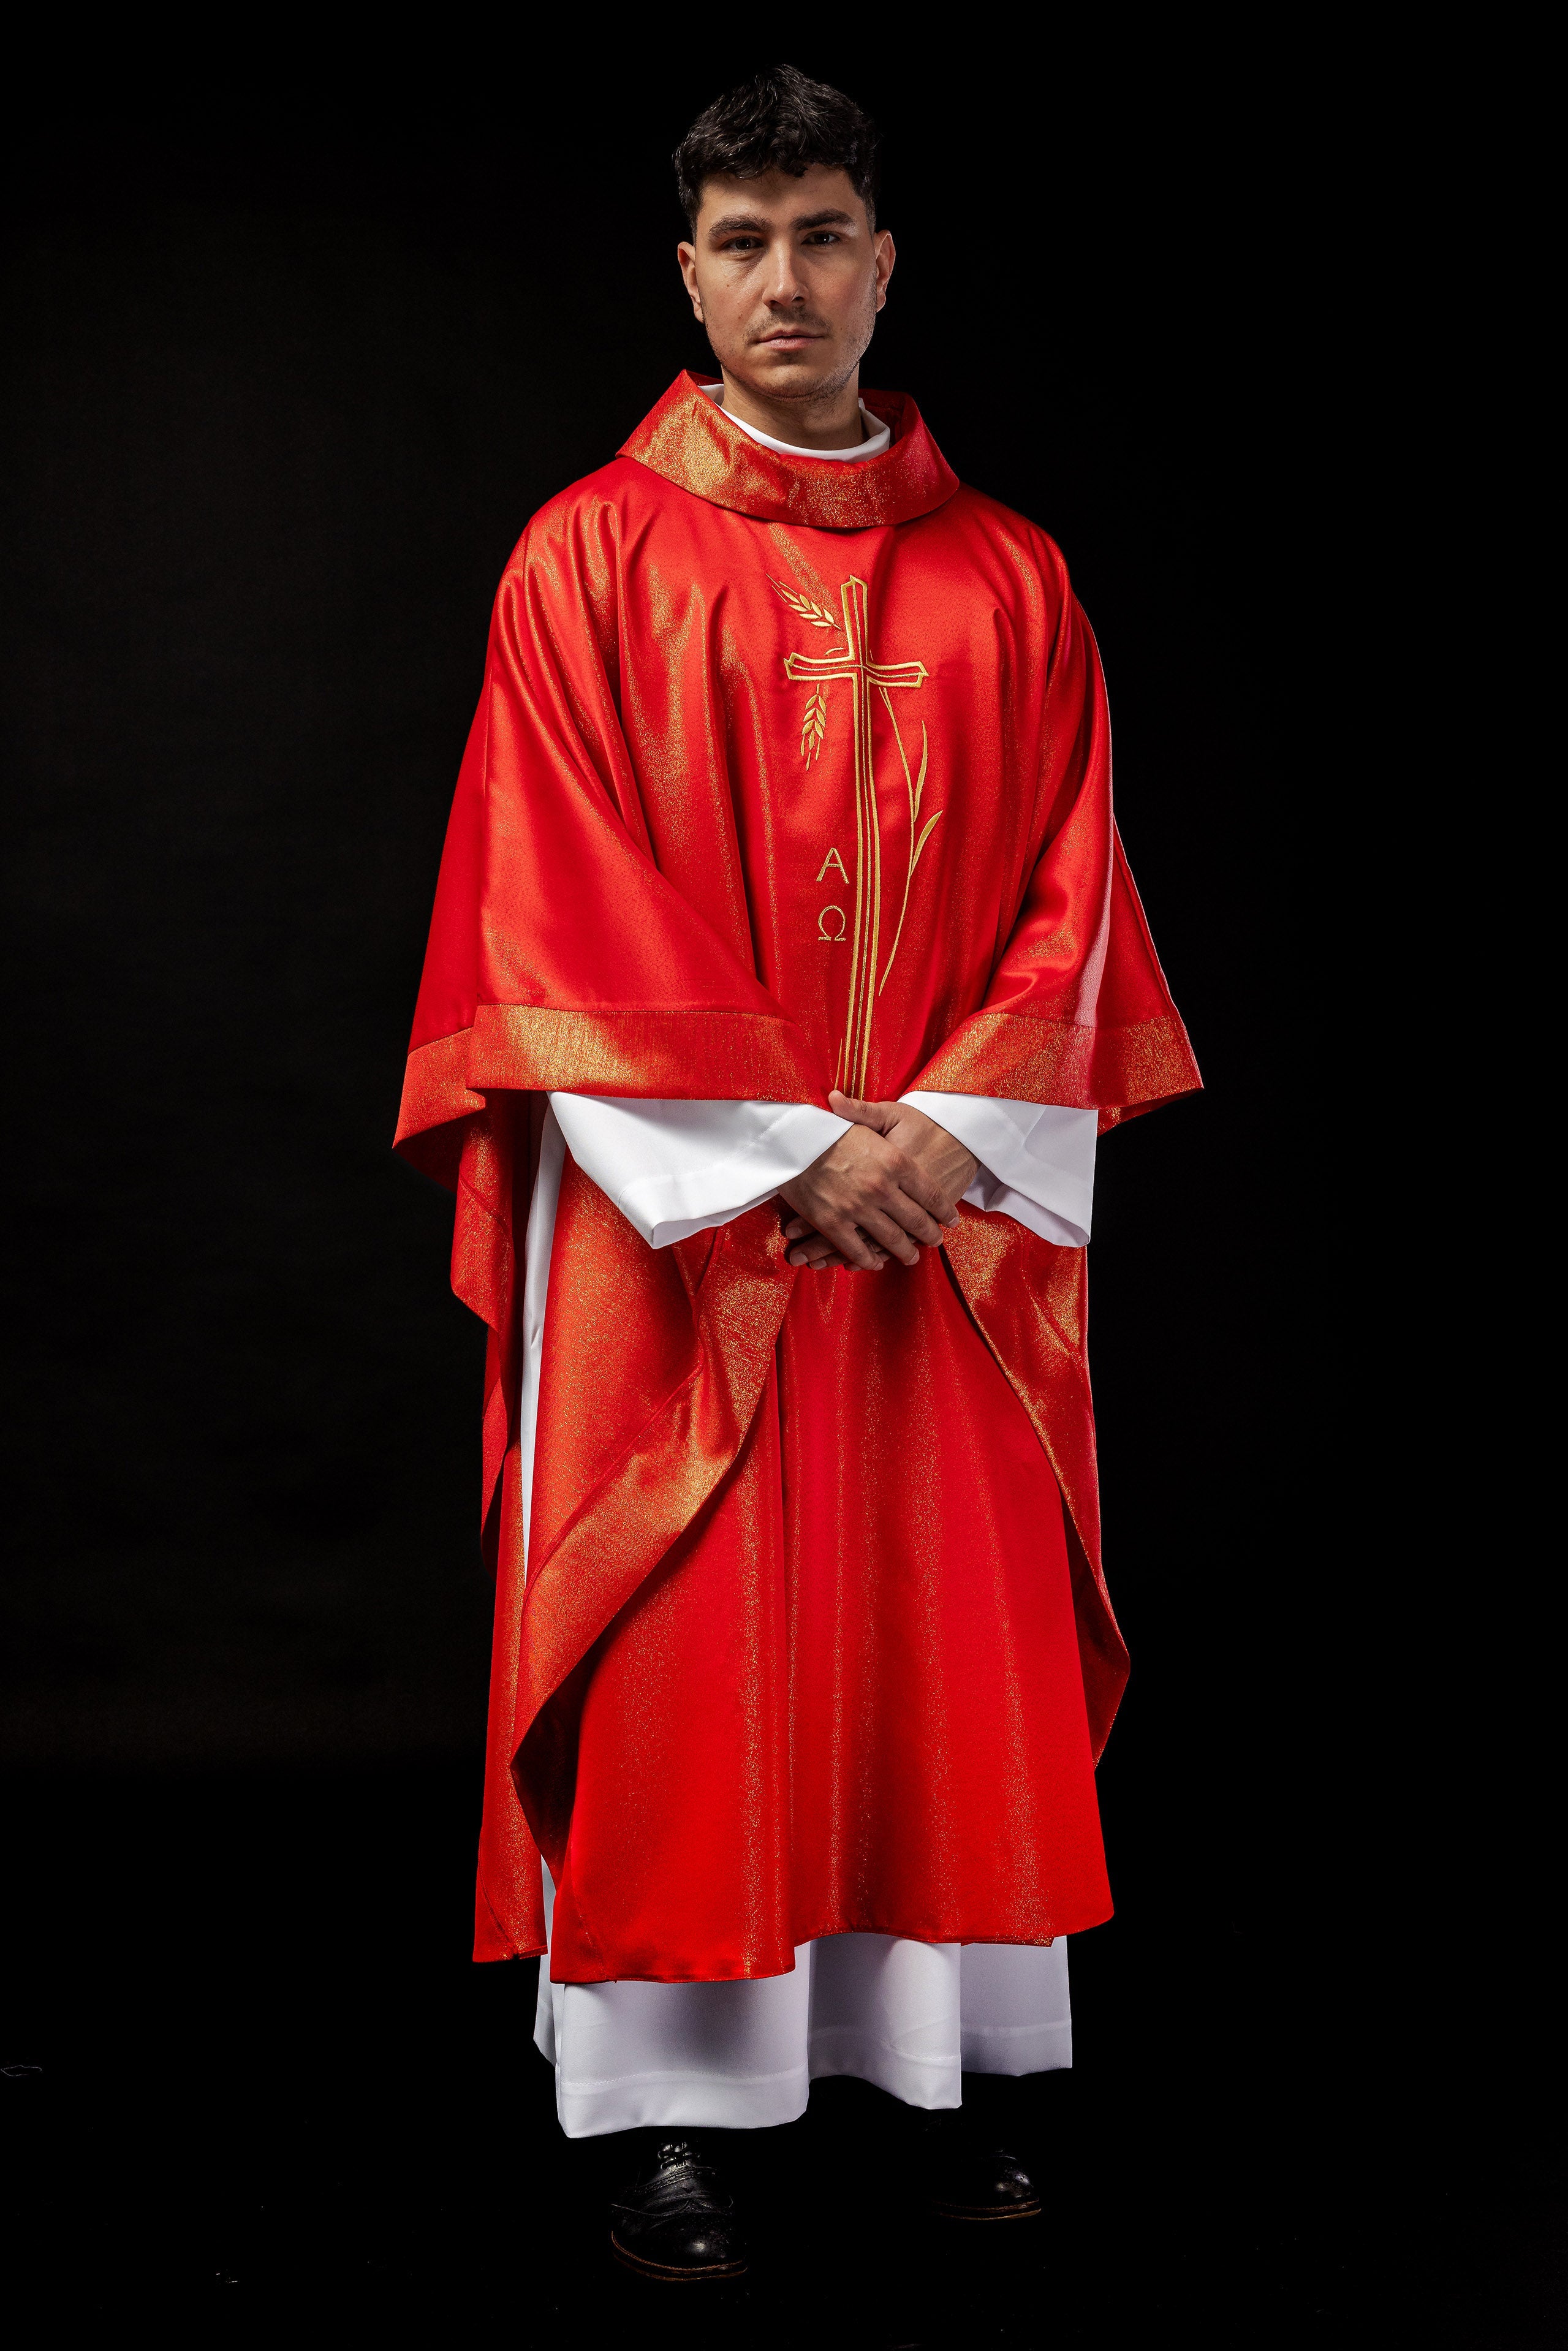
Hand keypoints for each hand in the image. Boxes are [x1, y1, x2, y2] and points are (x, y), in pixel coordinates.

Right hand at [778, 1090, 978, 1272]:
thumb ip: (905, 1143)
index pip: (930, 1192)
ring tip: (912, 1257)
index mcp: (895, 1161)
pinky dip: (868, 1259)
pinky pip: (857, 1248)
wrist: (788, 1138)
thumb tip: (915, 1129)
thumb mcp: (869, 1120)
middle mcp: (882, 1187)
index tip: (951, 1219)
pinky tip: (875, 1262)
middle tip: (935, 1241)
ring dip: (903, 1251)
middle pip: (915, 1220)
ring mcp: (858, 1208)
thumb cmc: (829, 1126)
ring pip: (890, 1239)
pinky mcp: (833, 1223)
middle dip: (929, 1234)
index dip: (943, 1209)